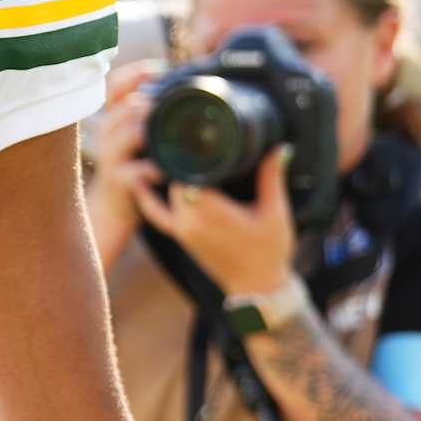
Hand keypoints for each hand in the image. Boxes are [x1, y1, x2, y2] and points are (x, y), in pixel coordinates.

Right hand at [87, 60, 165, 241]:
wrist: (114, 208)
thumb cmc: (133, 168)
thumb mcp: (136, 138)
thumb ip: (149, 117)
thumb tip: (178, 89)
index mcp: (114, 119)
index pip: (115, 86)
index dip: (135, 75)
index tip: (159, 71)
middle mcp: (108, 133)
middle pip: (126, 106)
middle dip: (150, 103)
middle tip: (173, 101)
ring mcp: (111, 156)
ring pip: (129, 132)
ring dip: (151, 130)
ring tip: (170, 130)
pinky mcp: (118, 179)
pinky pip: (135, 170)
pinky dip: (151, 169)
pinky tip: (164, 170)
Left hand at [128, 146, 296, 297]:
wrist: (257, 288)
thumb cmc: (269, 251)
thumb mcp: (275, 211)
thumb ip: (272, 178)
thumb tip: (281, 147)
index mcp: (210, 210)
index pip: (187, 170)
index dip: (188, 150)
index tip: (193, 132)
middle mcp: (189, 219)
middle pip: (172, 177)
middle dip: (179, 158)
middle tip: (184, 134)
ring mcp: (181, 229)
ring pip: (162, 192)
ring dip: (165, 173)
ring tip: (168, 147)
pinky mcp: (179, 235)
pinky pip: (155, 214)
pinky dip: (147, 197)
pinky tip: (138, 180)